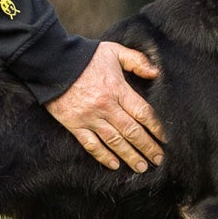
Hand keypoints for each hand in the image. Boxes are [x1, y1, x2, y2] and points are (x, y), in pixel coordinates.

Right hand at [46, 41, 163, 172]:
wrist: (52, 62)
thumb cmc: (85, 56)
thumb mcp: (114, 51)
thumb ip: (137, 60)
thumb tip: (156, 73)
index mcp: (117, 89)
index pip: (143, 113)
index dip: (156, 128)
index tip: (165, 139)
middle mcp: (106, 106)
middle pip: (132, 131)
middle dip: (147, 147)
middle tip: (158, 160)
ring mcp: (90, 117)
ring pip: (114, 142)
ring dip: (129, 156)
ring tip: (141, 167)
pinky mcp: (75, 124)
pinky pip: (91, 144)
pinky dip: (103, 156)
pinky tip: (114, 164)